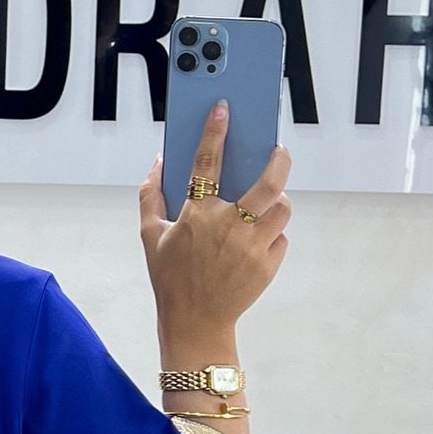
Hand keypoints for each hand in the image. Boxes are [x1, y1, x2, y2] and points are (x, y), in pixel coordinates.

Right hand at [139, 102, 292, 342]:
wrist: (195, 324)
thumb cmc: (172, 280)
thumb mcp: (151, 237)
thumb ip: (150, 196)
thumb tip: (159, 162)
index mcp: (197, 216)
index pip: (207, 163)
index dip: (215, 131)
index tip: (223, 109)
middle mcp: (228, 228)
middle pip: (269, 183)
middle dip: (279, 160)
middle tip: (279, 151)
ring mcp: (251, 248)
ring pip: (282, 209)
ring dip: (277, 203)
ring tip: (266, 206)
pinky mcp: (267, 266)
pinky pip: (281, 239)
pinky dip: (272, 236)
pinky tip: (257, 241)